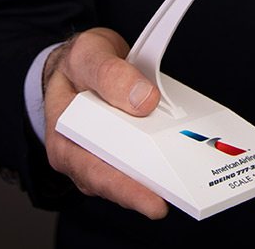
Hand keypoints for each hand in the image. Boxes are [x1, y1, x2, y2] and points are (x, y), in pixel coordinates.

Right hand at [41, 28, 168, 218]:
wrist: (82, 64)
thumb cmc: (79, 64)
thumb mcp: (87, 54)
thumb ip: (110, 73)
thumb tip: (144, 99)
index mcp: (64, 136)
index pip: (93, 170)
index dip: (124, 188)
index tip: (153, 198)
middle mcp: (82, 155)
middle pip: (118, 181)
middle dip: (151, 186)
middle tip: (183, 190)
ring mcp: (104, 156)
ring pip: (133, 176)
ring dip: (161, 176)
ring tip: (190, 174)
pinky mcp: (124, 151)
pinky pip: (144, 162)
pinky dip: (164, 160)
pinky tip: (183, 154)